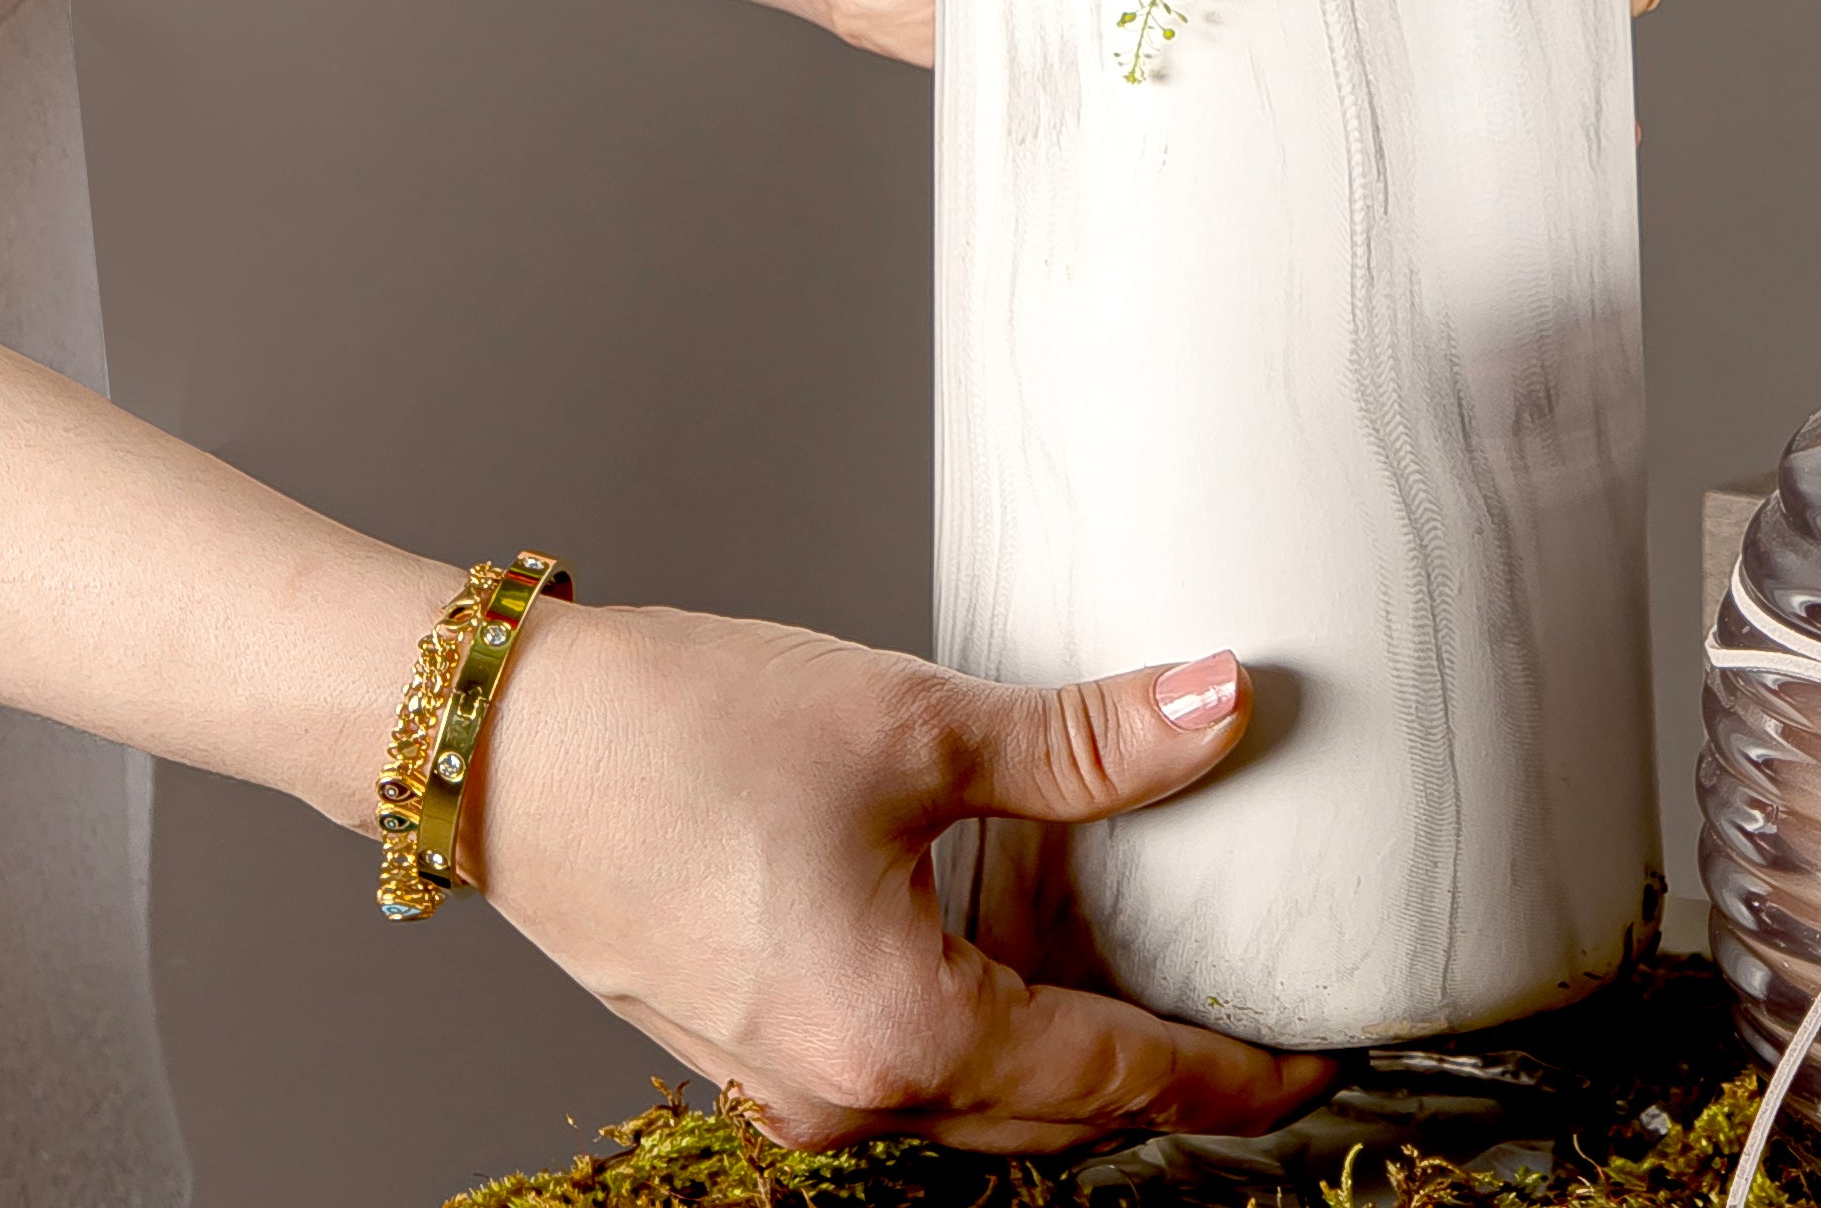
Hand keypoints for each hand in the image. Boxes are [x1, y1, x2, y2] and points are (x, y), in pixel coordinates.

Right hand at [464, 599, 1328, 1153]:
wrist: (500, 747)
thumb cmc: (681, 731)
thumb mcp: (914, 722)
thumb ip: (1087, 743)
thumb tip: (1227, 702)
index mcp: (898, 1034)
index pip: (1118, 1081)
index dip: (1234, 1074)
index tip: (1320, 1064)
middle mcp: (840, 1095)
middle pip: (1053, 1116)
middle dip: (1165, 1081)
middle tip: (1262, 1023)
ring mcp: (785, 1083)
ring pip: (976, 1106)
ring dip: (1072, 1062)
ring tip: (1162, 986)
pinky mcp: (750, 1046)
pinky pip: (904, 1078)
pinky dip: (986, 1038)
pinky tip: (1025, 960)